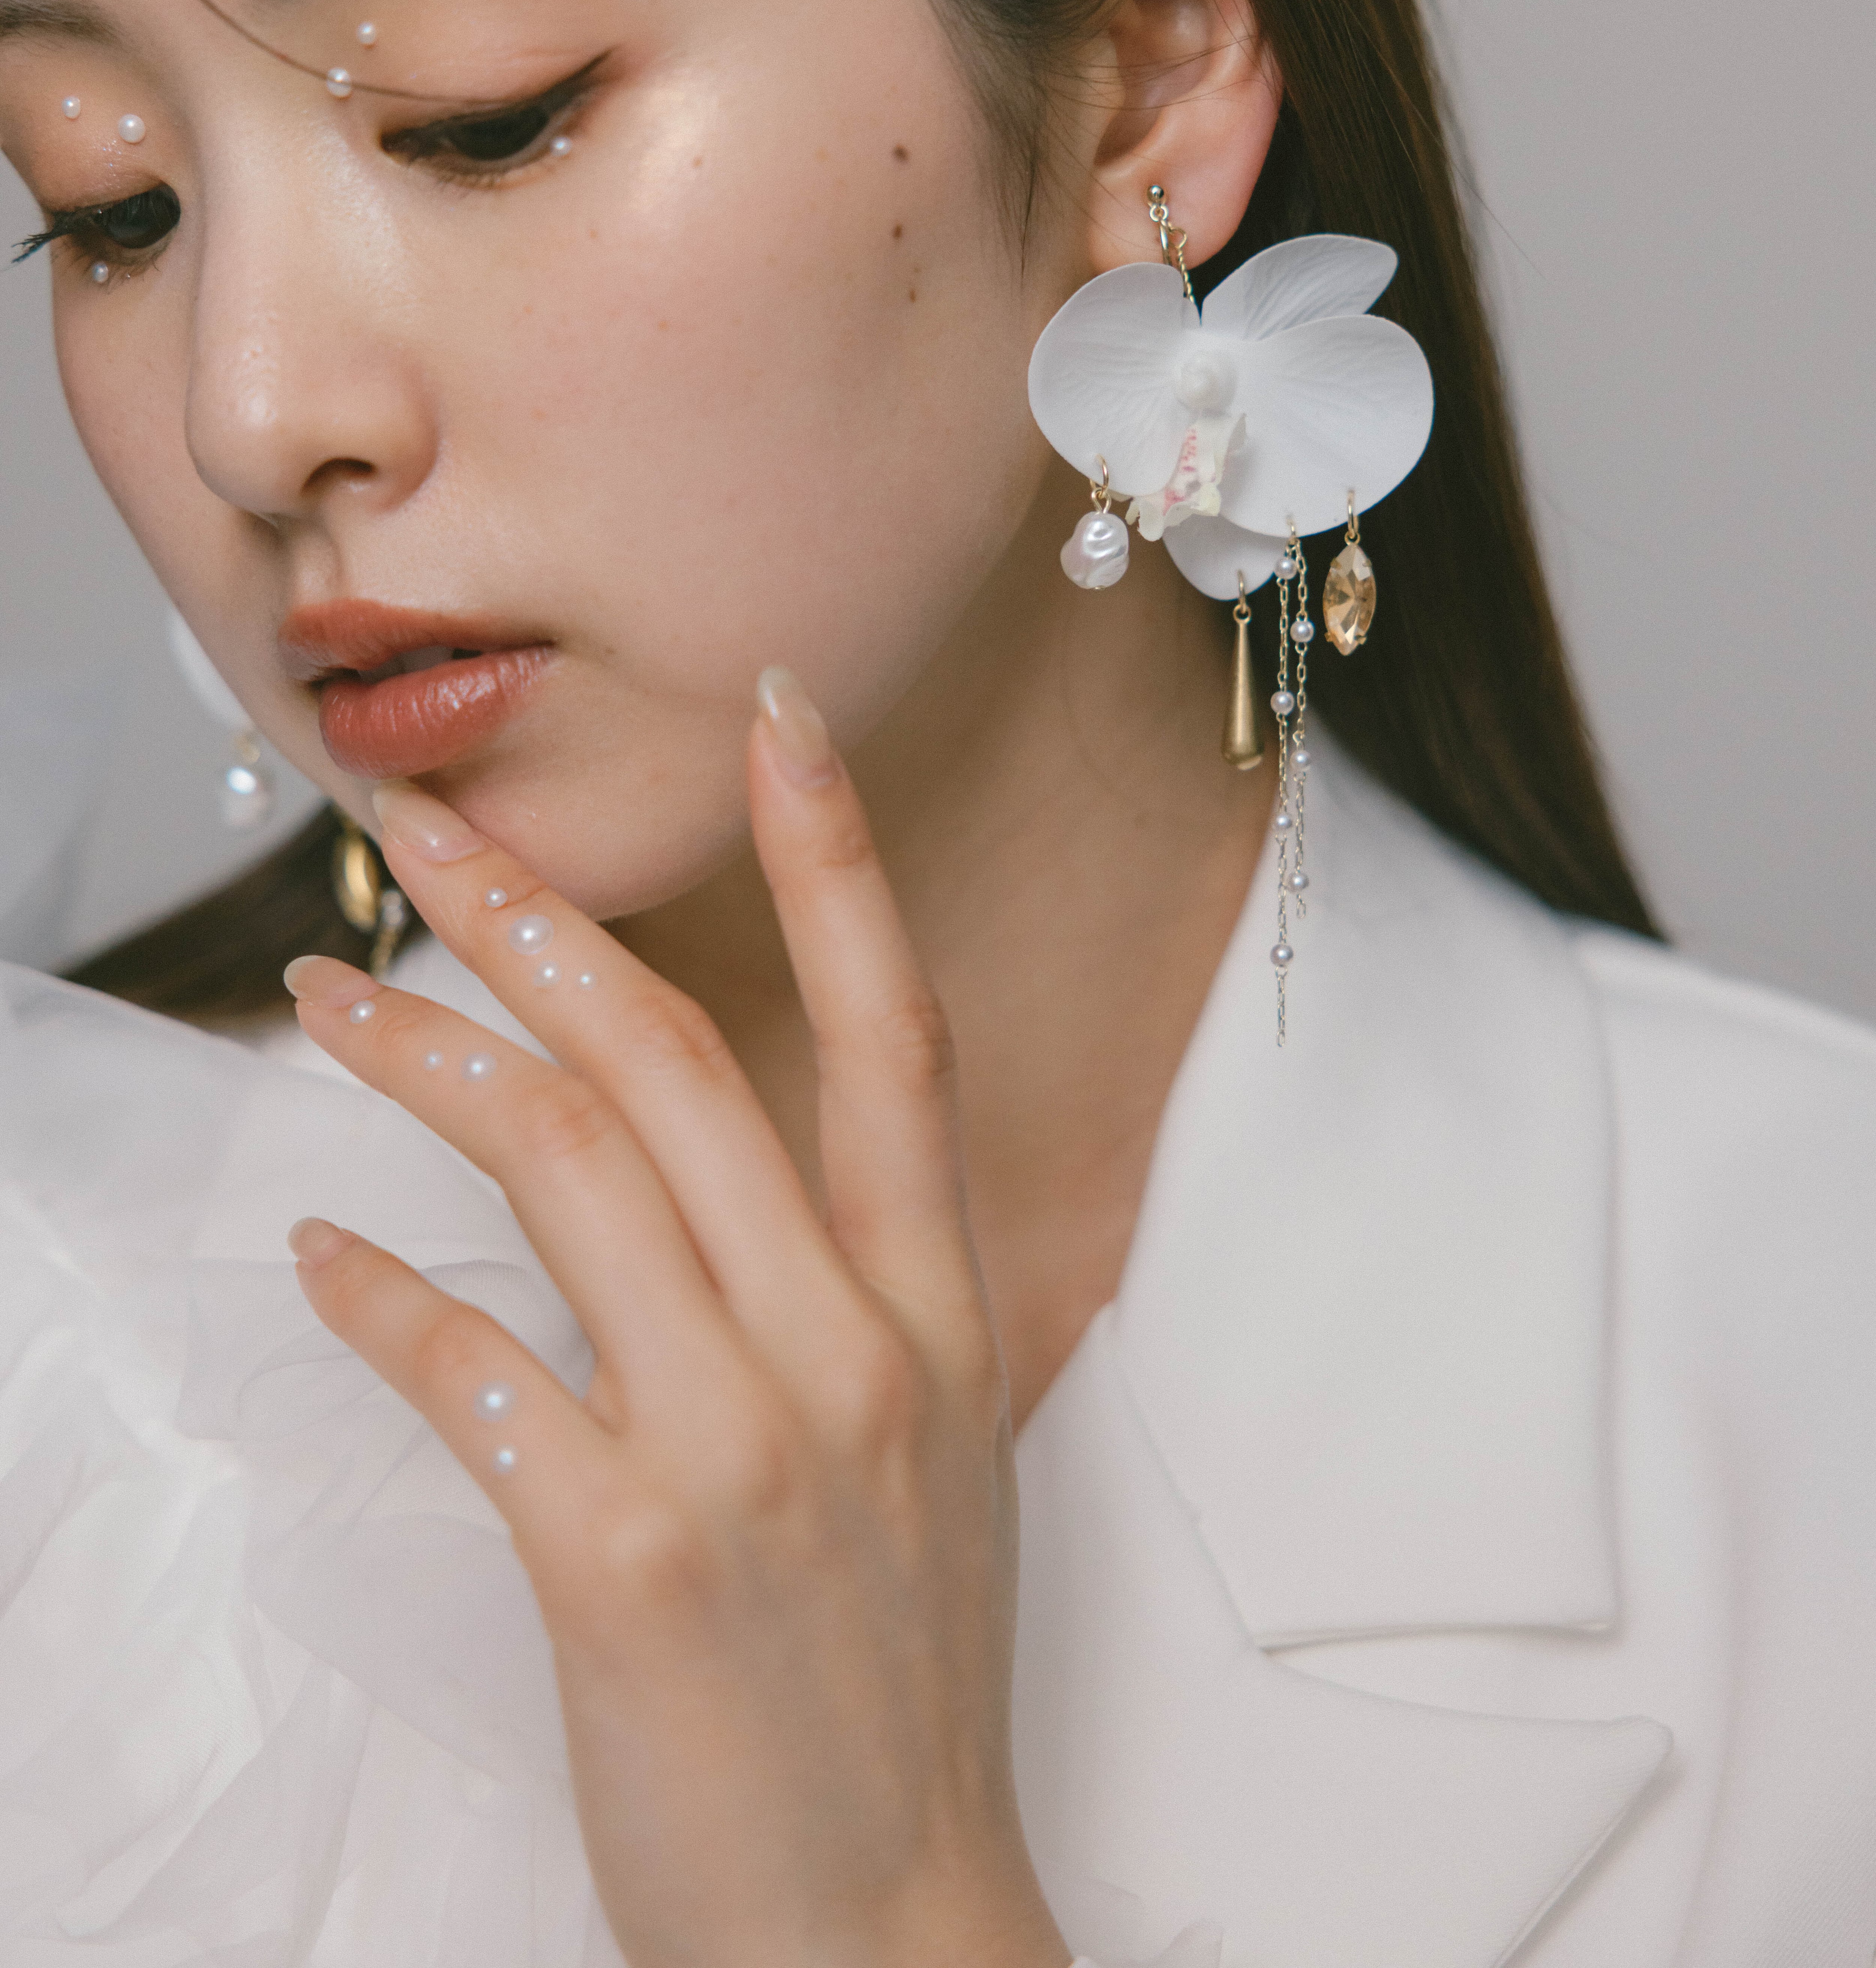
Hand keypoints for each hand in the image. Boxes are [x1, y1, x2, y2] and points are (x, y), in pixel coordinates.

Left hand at [282, 668, 1069, 1967]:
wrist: (887, 1919)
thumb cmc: (893, 1673)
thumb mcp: (923, 1449)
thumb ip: (838, 1300)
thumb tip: (700, 1186)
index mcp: (930, 1310)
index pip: (897, 1031)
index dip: (839, 863)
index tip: (778, 724)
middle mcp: (846, 1346)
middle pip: (674, 1062)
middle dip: (539, 916)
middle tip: (424, 836)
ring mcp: (739, 1446)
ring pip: (563, 1170)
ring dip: (426, 1061)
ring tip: (330, 998)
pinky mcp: (622, 1553)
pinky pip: (468, 1369)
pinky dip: (376, 1296)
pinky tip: (316, 1255)